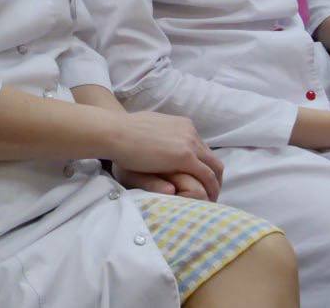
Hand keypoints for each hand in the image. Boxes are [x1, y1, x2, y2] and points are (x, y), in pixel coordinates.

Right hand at [109, 112, 223, 200]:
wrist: (115, 132)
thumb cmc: (123, 132)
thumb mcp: (147, 130)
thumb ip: (159, 136)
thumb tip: (155, 141)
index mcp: (182, 125)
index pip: (202, 149)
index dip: (203, 167)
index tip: (199, 182)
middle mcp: (190, 132)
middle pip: (212, 159)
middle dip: (213, 178)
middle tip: (208, 196)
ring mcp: (189, 143)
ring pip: (214, 169)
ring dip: (214, 186)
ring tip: (208, 203)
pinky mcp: (185, 157)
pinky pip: (207, 177)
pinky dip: (210, 190)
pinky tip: (204, 202)